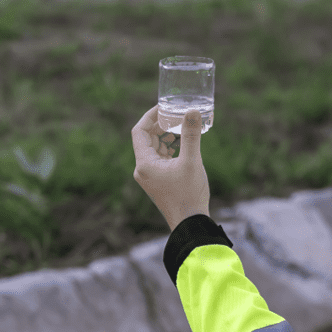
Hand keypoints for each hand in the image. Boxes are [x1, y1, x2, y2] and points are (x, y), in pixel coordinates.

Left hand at [131, 104, 209, 231]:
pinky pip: (159, 158)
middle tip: (176, 114)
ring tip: (181, 127)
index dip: (150, 116)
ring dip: (165, 136)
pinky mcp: (158, 181)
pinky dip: (169, 148)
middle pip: (146, 138)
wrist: (190, 224)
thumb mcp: (192, 161)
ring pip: (154, 148)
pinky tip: (182, 144)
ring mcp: (150, 176)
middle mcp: (143, 169)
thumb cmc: (189, 194)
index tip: (164, 107)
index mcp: (144, 163)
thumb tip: (192, 111)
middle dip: (161, 125)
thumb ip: (191, 135)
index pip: (139, 131)